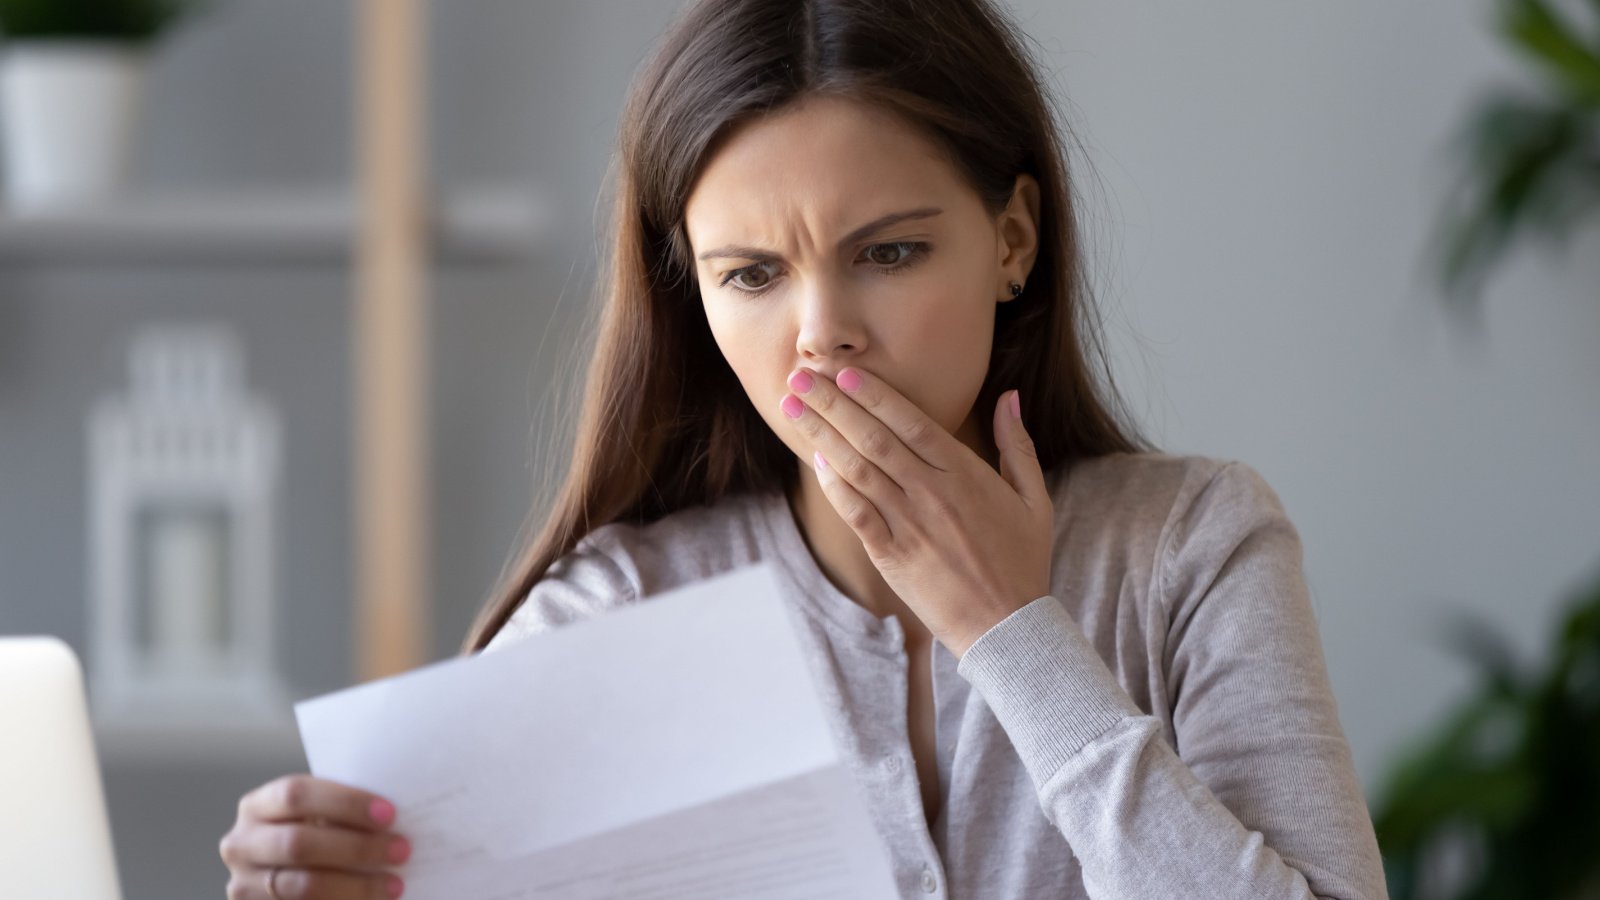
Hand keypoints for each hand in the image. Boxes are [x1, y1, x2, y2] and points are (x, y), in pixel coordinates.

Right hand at [220, 774, 407, 898]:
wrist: (287, 874)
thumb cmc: (312, 835)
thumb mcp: (316, 816)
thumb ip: (339, 813)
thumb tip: (394, 816)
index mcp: (257, 806)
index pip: (296, 794)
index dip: (345, 803)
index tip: (389, 814)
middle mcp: (241, 844)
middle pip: (299, 843)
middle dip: (356, 848)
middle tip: (401, 850)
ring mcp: (245, 885)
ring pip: (303, 886)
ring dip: (356, 886)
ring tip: (394, 884)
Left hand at [780, 365, 1053, 656]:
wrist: (1007, 627)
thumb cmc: (1022, 561)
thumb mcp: (1034, 499)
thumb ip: (1017, 445)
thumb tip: (1009, 397)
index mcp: (966, 475)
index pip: (911, 423)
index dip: (875, 395)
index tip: (845, 372)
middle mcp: (933, 494)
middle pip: (874, 438)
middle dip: (833, 404)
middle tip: (800, 378)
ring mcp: (909, 525)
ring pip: (858, 470)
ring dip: (821, 435)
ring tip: (793, 409)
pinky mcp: (891, 555)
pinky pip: (855, 513)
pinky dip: (833, 485)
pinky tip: (815, 460)